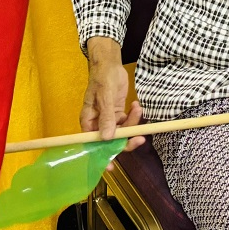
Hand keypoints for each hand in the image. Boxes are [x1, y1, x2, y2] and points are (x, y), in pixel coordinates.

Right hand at [80, 38, 145, 157]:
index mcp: (88, 122)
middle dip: (126, 140)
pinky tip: (136, 105)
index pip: (93, 145)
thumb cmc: (102, 77)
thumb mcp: (105, 96)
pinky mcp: (118, 113)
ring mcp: (109, 119)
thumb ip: (106, 117)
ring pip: (122, 132)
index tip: (112, 166)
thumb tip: (108, 138)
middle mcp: (97, 124)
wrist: (110, 63)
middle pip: (111, 142)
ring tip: (137, 108)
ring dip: (133, 124)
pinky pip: (128, 122)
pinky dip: (134, 117)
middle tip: (140, 137)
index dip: (101, 156)